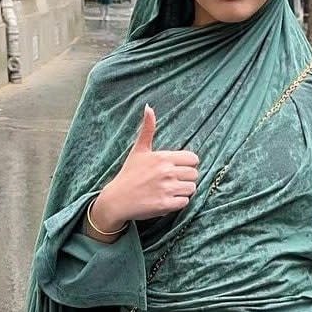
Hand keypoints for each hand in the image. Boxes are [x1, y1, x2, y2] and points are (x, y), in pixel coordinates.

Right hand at [90, 106, 199, 231]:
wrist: (116, 199)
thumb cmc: (129, 174)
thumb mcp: (139, 150)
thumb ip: (148, 129)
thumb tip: (148, 107)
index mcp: (163, 157)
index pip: (193, 159)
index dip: (187, 165)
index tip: (176, 169)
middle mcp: (167, 172)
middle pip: (194, 174)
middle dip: (185, 178)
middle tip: (171, 181)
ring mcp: (167, 188)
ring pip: (191, 189)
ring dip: (182, 191)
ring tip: (168, 191)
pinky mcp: (165, 204)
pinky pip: (184, 202)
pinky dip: (177, 203)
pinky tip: (166, 200)